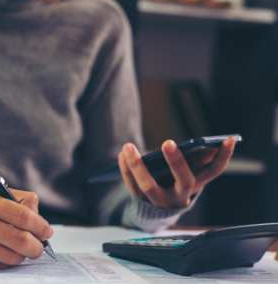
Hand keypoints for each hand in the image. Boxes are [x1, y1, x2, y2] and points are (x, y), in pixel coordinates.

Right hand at [0, 188, 52, 268]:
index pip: (21, 215)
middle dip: (36, 246)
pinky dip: (10, 260)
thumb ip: (24, 202)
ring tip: (26, 247)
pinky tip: (10, 251)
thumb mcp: (0, 193)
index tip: (47, 231)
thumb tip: (42, 224)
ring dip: (24, 254)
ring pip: (9, 255)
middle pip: (18, 239)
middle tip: (41, 245)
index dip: (39, 225)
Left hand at [118, 137, 235, 208]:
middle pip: (183, 181)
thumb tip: (205, 148)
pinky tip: (121, 156)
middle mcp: (181, 196)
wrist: (156, 212)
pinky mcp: (143, 202)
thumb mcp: (186, 174)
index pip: (214, 171)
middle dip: (177, 162)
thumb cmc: (173, 182)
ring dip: (137, 165)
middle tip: (168, 143)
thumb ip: (194, 162)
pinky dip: (126, 171)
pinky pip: (132, 187)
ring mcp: (161, 201)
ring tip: (128, 147)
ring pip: (149, 186)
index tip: (228, 139)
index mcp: (196, 186)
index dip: (224, 156)